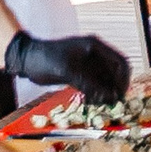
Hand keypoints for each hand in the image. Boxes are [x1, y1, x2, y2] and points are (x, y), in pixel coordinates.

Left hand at [5, 31, 133, 102]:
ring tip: (100, 105)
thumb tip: (108, 96)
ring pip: (105, 80)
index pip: (119, 62)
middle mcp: (95, 54)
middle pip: (114, 72)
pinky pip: (95, 84)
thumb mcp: (68, 70)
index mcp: (95, 47)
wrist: (27, 59)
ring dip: (106, 92)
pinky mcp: (80, 73)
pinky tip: (92, 102)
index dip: (123, 79)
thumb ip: (89, 83)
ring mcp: (88, 64)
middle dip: (115, 88)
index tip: (120, 96)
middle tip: (112, 104)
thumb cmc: (46, 59)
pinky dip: (96, 93)